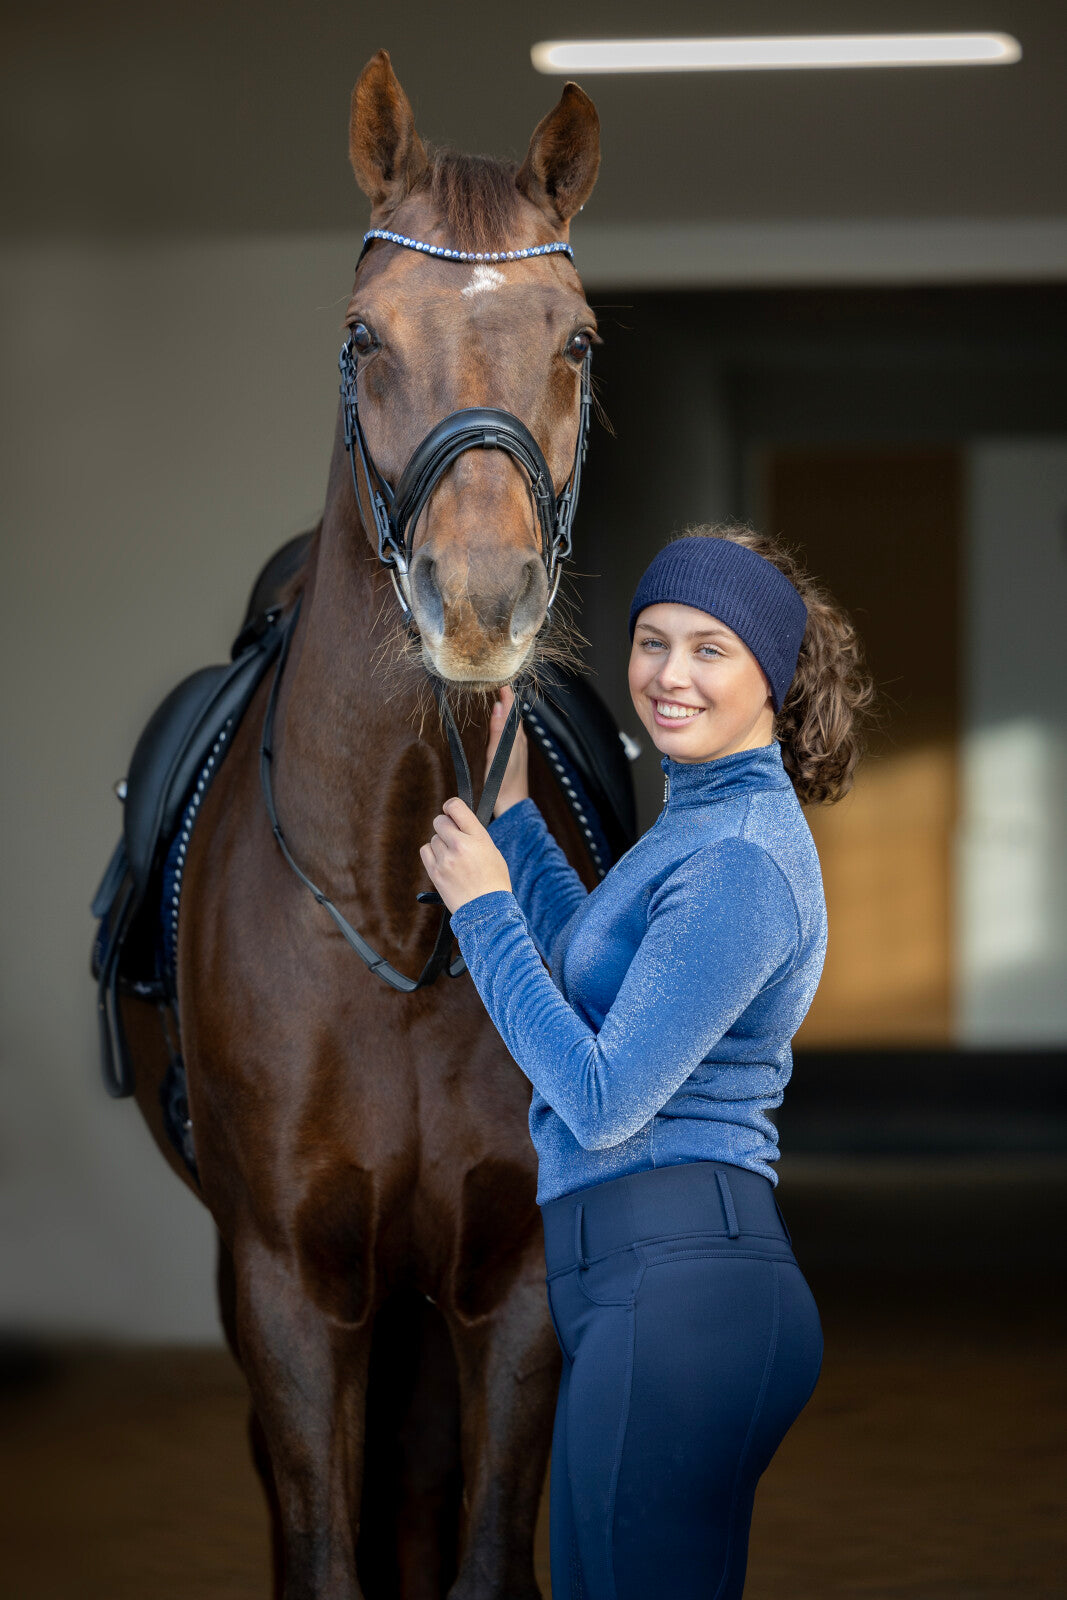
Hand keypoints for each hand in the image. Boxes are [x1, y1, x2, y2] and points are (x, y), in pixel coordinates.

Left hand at [419, 797, 512, 913]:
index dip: (451, 806)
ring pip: (434, 838)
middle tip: (453, 836)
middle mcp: (460, 845)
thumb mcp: (492, 852)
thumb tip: (459, 822)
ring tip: (454, 858)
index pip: (456, 807)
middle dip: (445, 826)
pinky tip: (443, 862)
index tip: (450, 810)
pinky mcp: (435, 872)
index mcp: (478, 837)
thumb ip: (475, 835)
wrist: (487, 911)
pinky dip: (432, 854)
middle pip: (440, 821)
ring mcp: (446, 859)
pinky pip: (425, 851)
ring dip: (441, 844)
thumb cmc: (493, 881)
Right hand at [485, 685, 528, 817]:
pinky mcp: (512, 755)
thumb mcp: (497, 755)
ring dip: (505, 708)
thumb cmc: (503, 783)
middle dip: (506, 697)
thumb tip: (499, 706)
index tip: (501, 677)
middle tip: (497, 680)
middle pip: (513, 713)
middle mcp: (519, 740)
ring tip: (497, 694)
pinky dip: (503, 721)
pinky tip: (498, 721)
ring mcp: (516, 748)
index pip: (513, 708)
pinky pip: (509, 731)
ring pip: (511, 722)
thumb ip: (499, 730)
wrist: (510, 805)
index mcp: (516, 737)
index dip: (508, 692)